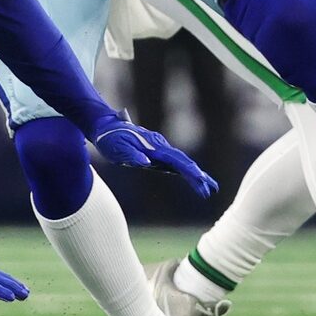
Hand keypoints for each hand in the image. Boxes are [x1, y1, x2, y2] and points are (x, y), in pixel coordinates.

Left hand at [87, 118, 218, 197]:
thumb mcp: (116, 148)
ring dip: (195, 175)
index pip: (175, 160)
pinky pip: (174, 163)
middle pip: (183, 161)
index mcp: (153, 146)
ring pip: (181, 162)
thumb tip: (146, 162)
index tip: (201, 178)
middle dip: (198, 176)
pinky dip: (185, 171)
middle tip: (212, 189)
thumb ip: (131, 155)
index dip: (189, 170)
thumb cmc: (109, 139)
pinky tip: (192, 178)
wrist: (104, 126)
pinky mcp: (156, 152)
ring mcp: (159, 148)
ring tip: (208, 188)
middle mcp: (159, 146)